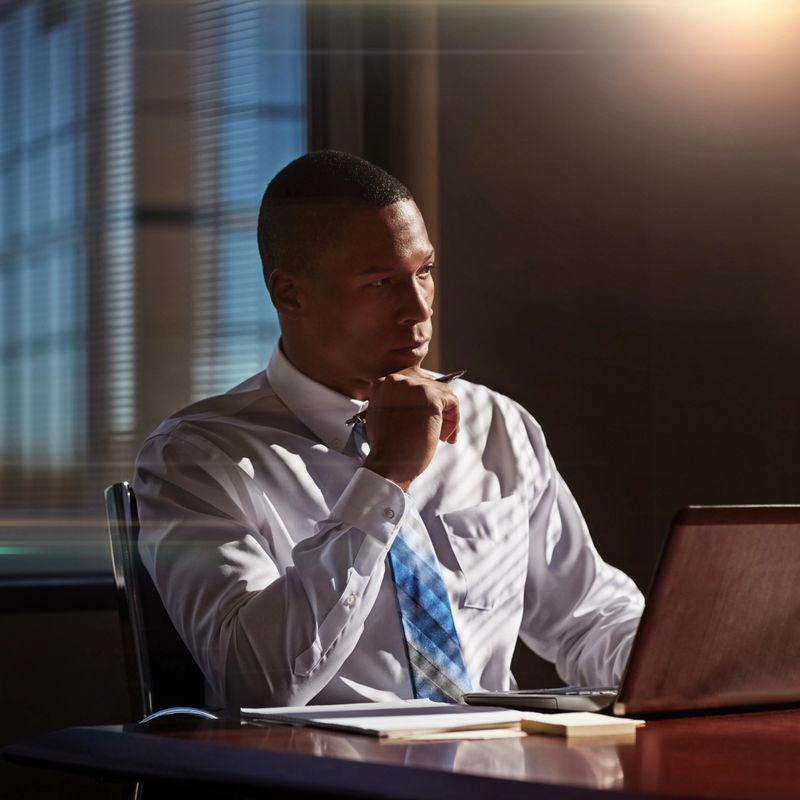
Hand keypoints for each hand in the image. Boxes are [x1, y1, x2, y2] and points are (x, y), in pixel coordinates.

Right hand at [362, 371, 459, 490]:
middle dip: (437, 409)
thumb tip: (422, 401)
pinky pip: (452, 402)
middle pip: (429, 386)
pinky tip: (446, 436)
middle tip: (440, 430)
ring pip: (443, 393)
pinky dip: (454, 420)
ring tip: (443, 436)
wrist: (388, 464)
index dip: (423, 402)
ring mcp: (414, 388)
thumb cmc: (387, 448)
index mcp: (384, 384)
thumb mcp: (385, 416)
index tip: (426, 418)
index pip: (414, 383)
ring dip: (447, 415)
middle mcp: (397, 381)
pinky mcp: (430, 398)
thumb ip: (399, 403)